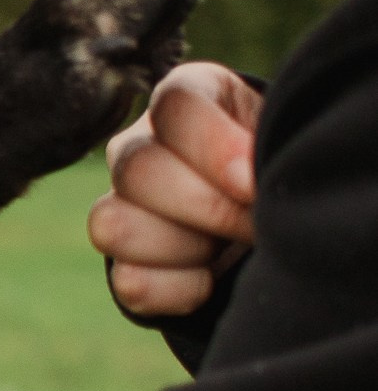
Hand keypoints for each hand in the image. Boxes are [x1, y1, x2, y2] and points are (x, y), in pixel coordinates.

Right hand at [88, 59, 258, 319]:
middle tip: (254, 224)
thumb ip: (263, 149)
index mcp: (184, 101)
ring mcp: (120, 204)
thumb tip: (248, 184)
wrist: (269, 212)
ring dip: (185, 247)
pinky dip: (179, 289)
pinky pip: (130, 282)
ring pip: (112, 226)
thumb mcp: (276, 140)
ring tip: (225, 248)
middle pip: (136, 169)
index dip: (214, 147)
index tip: (252, 183)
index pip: (173, 106)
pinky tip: (211, 279)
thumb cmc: (275, 167)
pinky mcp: (123, 262)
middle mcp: (138, 145)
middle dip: (207, 208)